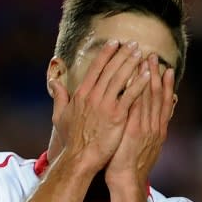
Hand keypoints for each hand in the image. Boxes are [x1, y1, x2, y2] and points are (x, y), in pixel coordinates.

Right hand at [49, 40, 150, 173]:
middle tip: (133, 43)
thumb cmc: (71, 140)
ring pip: (120, 78)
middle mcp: (93, 96)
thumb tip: (54, 82)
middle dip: (122, 55)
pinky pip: (130, 96)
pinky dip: (139, 84)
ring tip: (142, 53)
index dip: (106, 54)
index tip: (114, 43)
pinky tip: (148, 75)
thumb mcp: (60, 116)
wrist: (79, 159)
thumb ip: (59, 97)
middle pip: (110, 69)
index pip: (96, 68)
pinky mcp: (117, 116)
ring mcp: (105, 105)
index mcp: (81, 94)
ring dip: (131, 64)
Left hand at [105, 54, 175, 189]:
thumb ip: (148, 132)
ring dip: (148, 77)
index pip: (164, 102)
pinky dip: (137, 91)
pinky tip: (134, 78)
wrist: (127, 182)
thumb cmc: (130, 166)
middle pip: (158, 96)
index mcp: (158, 130)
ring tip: (146, 60)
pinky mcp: (135, 131)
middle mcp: (155, 127)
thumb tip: (150, 121)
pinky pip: (137, 106)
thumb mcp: (144, 148)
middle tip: (154, 56)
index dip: (165, 85)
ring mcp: (146, 128)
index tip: (165, 68)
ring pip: (149, 98)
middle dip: (156, 74)